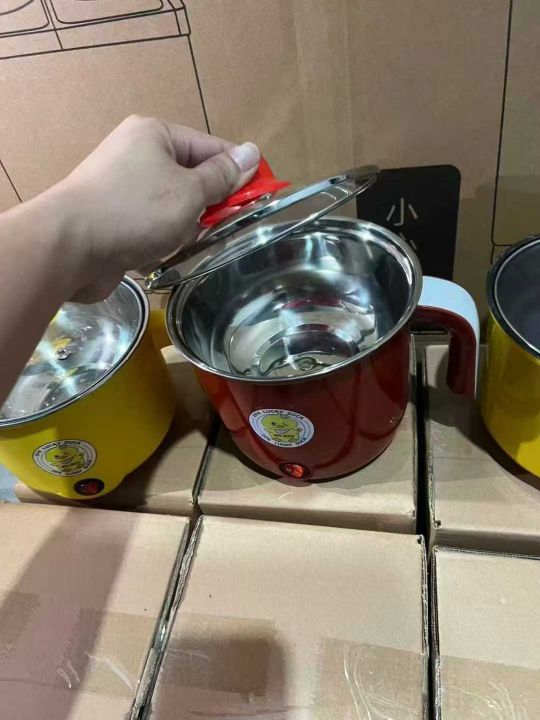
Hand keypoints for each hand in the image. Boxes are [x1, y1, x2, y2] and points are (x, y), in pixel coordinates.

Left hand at [49, 115, 259, 300]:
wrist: (68, 247)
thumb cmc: (135, 211)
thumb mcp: (190, 192)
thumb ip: (222, 176)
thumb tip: (252, 152)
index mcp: (155, 135)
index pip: (211, 148)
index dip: (239, 173)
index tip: (262, 196)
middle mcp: (136, 154)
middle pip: (191, 178)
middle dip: (208, 206)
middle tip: (223, 228)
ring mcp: (121, 187)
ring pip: (172, 207)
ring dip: (184, 228)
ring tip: (186, 244)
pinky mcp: (112, 219)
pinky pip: (151, 226)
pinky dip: (161, 241)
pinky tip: (161, 255)